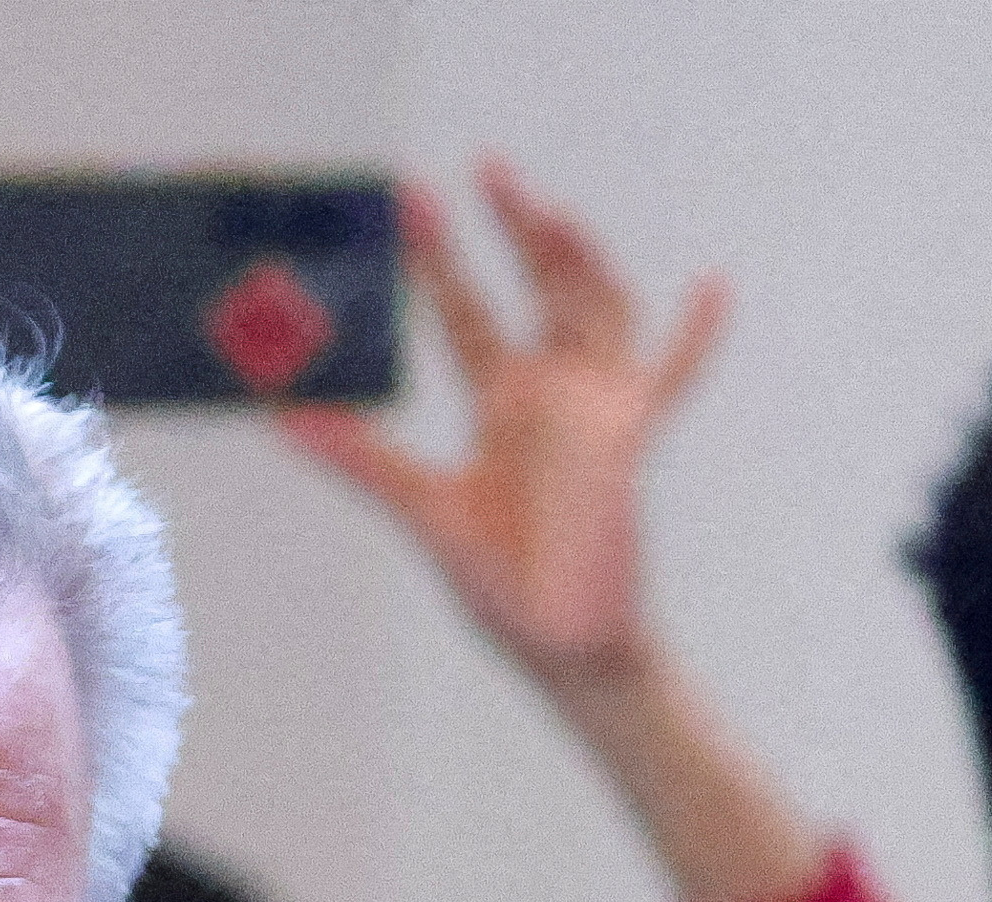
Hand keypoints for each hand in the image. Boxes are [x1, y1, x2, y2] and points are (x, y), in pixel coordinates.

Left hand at [276, 162, 722, 695]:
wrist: (558, 642)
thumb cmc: (501, 582)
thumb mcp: (421, 509)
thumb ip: (359, 458)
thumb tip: (279, 416)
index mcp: (502, 400)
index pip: (466, 310)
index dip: (437, 259)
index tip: (408, 203)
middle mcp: (552, 390)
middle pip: (537, 285)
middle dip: (511, 228)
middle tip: (482, 168)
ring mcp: (596, 406)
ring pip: (595, 306)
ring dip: (575, 259)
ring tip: (546, 214)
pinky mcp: (627, 438)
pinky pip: (672, 379)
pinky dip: (695, 338)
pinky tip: (713, 288)